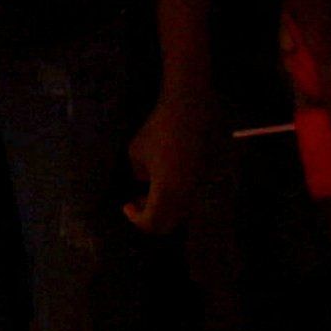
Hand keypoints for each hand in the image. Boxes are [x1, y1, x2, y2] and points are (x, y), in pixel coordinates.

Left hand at [126, 76, 213, 232]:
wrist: (188, 107)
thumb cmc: (158, 128)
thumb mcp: (135, 153)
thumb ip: (138, 175)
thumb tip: (144, 181)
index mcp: (167, 191)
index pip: (151, 223)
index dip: (136, 219)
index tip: (126, 204)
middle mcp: (185, 192)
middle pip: (168, 224)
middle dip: (150, 218)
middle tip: (137, 201)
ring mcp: (197, 183)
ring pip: (180, 211)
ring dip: (163, 205)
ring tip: (150, 186)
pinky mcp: (204, 174)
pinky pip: (187, 195)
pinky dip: (174, 194)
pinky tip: (164, 175)